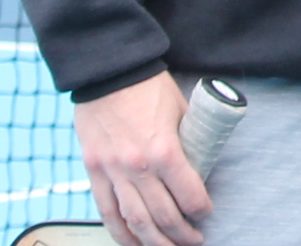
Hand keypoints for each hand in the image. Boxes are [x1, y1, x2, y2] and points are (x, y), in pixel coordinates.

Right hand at [75, 72, 210, 245]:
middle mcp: (137, 167)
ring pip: (134, 221)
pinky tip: (133, 242)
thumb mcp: (182, 110)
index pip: (189, 194)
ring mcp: (112, 172)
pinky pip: (106, 211)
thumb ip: (189, 139)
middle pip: (162, 216)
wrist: (110, 72)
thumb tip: (203, 161)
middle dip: (181, 234)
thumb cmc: (150, 88)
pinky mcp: (94, 171)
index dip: (201, 210)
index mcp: (164, 150)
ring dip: (153, 242)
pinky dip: (120, 232)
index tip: (207, 213)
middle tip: (194, 240)